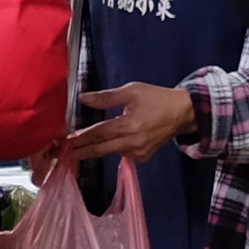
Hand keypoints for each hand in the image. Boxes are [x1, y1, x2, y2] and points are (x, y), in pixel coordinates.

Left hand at [74, 78, 196, 160]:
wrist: (182, 113)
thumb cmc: (157, 99)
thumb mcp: (131, 91)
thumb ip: (106, 97)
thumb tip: (83, 98)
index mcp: (128, 125)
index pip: (98, 134)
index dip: (81, 137)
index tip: (67, 141)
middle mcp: (133, 142)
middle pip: (101, 149)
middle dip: (83, 152)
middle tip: (66, 155)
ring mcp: (139, 152)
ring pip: (111, 151)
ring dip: (97, 149)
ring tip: (83, 147)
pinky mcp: (143, 157)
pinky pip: (123, 153)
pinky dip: (114, 148)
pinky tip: (112, 141)